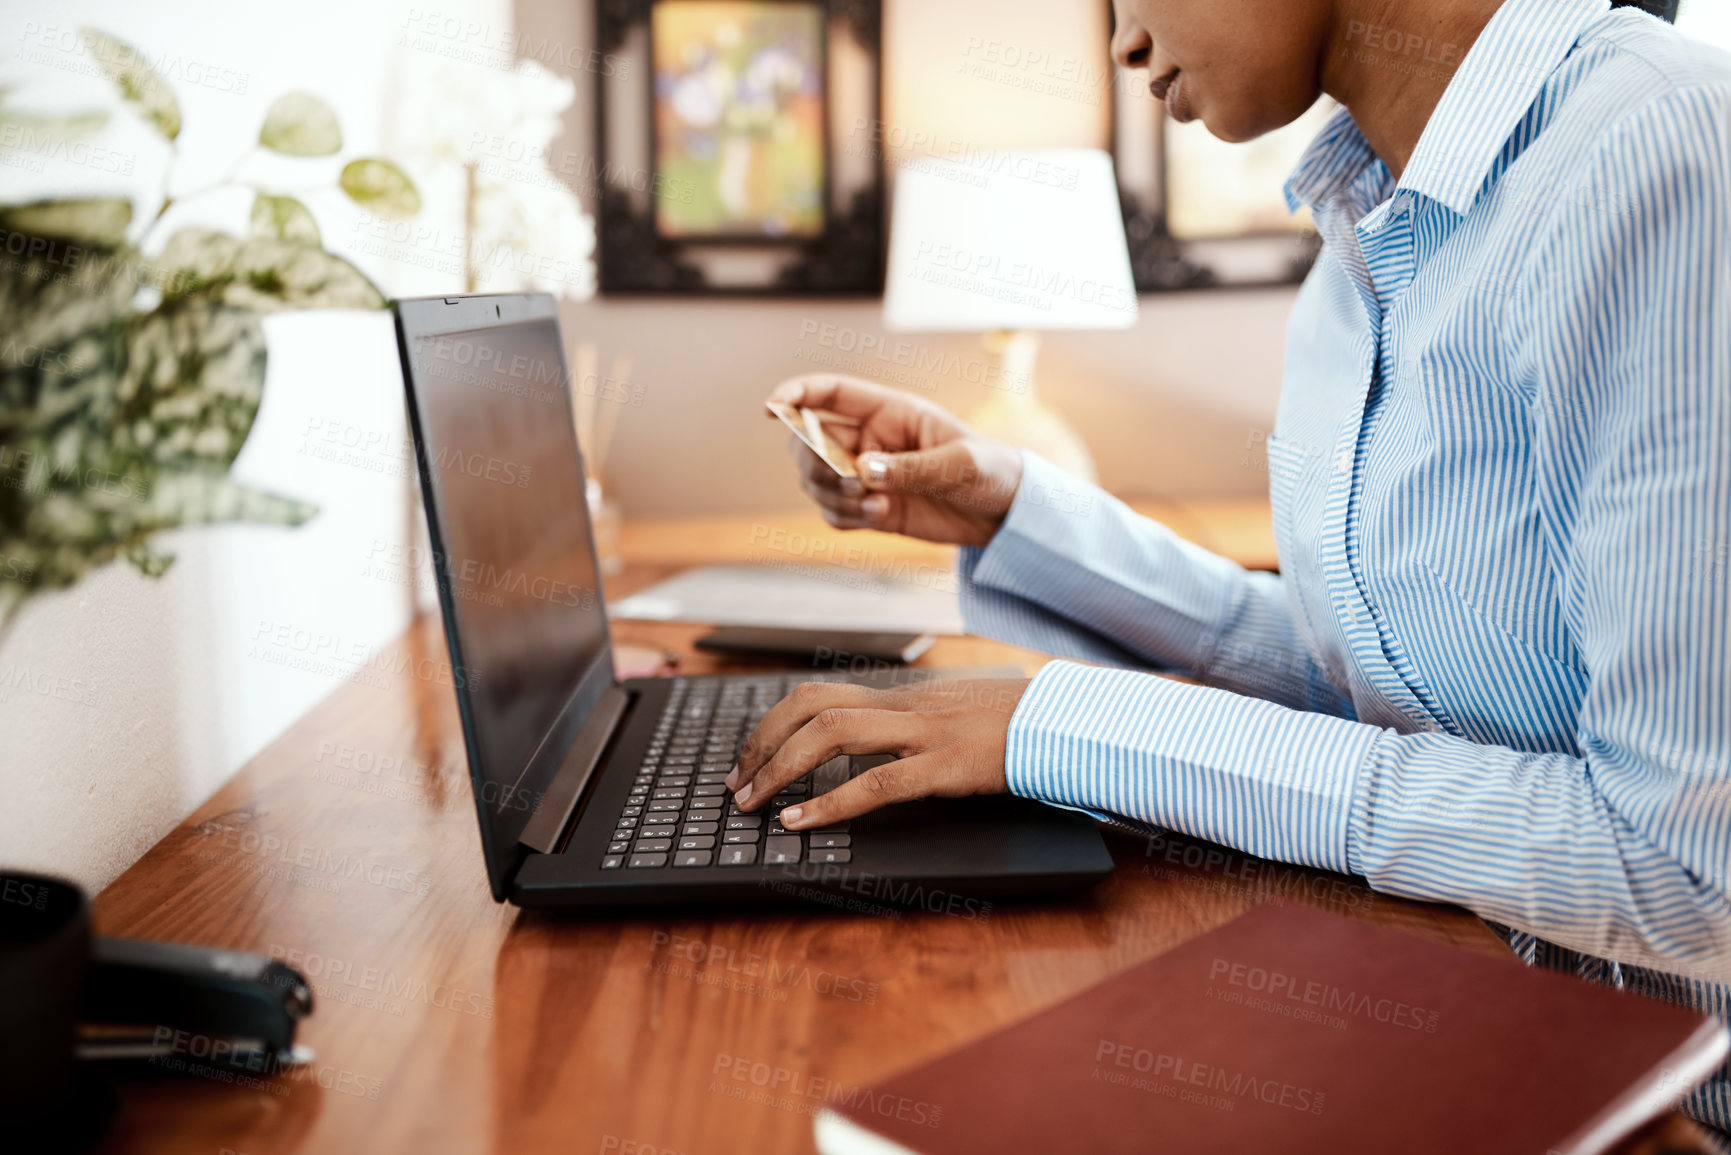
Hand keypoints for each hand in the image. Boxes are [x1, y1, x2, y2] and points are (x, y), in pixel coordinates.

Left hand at [724, 679, 1031, 828]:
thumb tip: (873, 751)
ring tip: (755, 803)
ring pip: (833, 733)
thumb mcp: (953, 719)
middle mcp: (905, 708)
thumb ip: (913, 729)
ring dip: (781, 767)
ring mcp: (925, 733)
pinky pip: (877, 783)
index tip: (749, 758)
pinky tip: (802, 822)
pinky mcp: (947, 765)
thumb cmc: (1015, 727)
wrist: (1070, 723)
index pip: (820, 695)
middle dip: (763, 744)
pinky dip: (830, 804)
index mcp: (903, 699)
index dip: (774, 723)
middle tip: (738, 785)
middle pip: (813, 706)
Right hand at [767, 373, 1022, 547]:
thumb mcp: (960, 464)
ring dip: (833, 495)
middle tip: (849, 481)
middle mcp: (870, 440)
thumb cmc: (991, 470)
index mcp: (889, 411)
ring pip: (817, 481)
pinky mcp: (872, 508)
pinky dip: (844, 517)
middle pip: (810, 441)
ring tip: (876, 505)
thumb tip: (862, 471)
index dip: (795, 395)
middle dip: (815, 461)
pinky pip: (834, 512)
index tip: (771, 408)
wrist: (1006, 513)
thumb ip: (910, 467)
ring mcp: (867, 475)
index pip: (830, 394)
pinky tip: (878, 517)